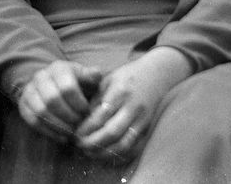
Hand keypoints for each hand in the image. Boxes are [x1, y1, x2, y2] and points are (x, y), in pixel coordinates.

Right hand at [15, 60, 100, 142]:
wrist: (52, 84)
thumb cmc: (75, 83)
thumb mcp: (85, 76)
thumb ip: (92, 76)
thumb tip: (97, 73)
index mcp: (58, 68)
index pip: (67, 87)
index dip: (79, 104)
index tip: (87, 112)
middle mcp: (41, 77)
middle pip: (52, 100)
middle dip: (69, 116)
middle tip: (79, 124)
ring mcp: (30, 90)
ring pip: (41, 111)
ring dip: (59, 126)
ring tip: (72, 132)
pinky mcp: (24, 105)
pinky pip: (33, 121)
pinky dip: (49, 132)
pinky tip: (63, 137)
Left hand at [73, 48, 191, 161]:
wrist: (155, 75)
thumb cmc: (126, 77)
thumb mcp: (107, 81)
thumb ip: (96, 100)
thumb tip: (81, 121)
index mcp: (120, 93)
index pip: (101, 116)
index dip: (87, 128)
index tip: (75, 134)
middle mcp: (132, 108)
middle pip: (113, 132)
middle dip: (94, 143)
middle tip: (80, 146)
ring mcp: (142, 120)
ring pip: (124, 143)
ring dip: (105, 152)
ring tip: (90, 153)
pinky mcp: (147, 128)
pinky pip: (133, 147)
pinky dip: (119, 154)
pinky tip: (106, 155)